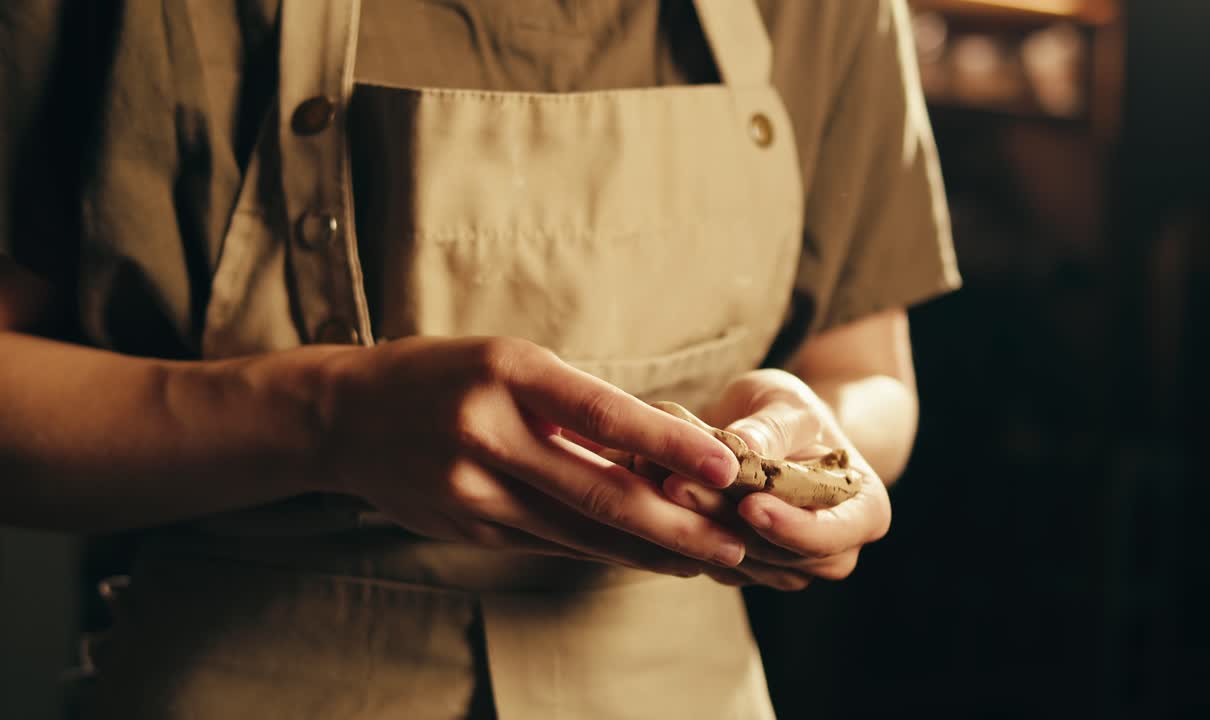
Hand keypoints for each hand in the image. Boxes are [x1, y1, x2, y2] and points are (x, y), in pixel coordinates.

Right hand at [311, 336, 747, 576]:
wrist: (346, 418)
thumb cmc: (442, 375)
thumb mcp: (507, 362)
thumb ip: (573, 405)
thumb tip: (656, 448)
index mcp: (507, 373)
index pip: (603, 413)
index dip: (669, 444)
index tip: (726, 465)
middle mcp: (489, 433)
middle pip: (599, 491)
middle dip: (676, 525)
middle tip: (735, 544)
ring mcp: (474, 489)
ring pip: (580, 530)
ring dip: (649, 551)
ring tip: (704, 560)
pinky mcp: (469, 528)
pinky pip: (551, 545)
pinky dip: (603, 552)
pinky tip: (643, 559)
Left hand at [661, 369, 891, 589]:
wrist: (774, 433)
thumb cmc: (793, 413)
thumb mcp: (790, 403)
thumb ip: (774, 426)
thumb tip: (745, 445)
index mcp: (864, 512)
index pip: (831, 534)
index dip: (791, 526)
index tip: (752, 504)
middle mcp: (832, 552)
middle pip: (777, 551)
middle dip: (726, 519)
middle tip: (678, 484)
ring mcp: (787, 567)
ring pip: (739, 559)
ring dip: (697, 525)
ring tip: (661, 482)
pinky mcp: (744, 570)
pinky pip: (711, 559)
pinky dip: (683, 531)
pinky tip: (652, 498)